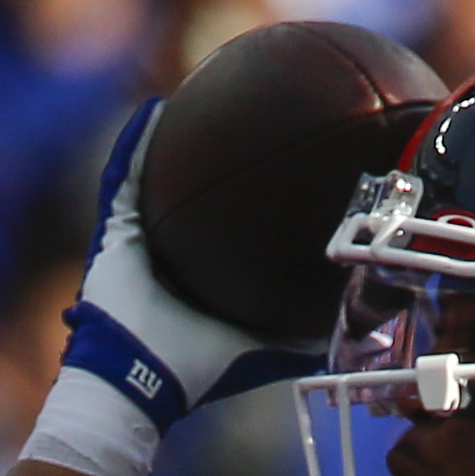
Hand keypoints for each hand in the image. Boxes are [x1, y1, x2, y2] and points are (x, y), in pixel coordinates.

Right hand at [56, 102, 304, 428]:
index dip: (248, 202)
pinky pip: (123, 178)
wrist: (144, 378)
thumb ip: (306, 332)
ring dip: (168, 139)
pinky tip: (155, 111)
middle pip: (190, 197)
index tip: (278, 169)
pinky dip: (134, 144)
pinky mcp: (114, 232)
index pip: (225, 230)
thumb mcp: (267, 346)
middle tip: (242, 121)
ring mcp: (138, 240)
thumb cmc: (201, 368)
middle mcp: (168, 253)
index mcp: (200, 276)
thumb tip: (361, 316)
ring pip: (153, 176)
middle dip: (212, 160)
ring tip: (193, 97)